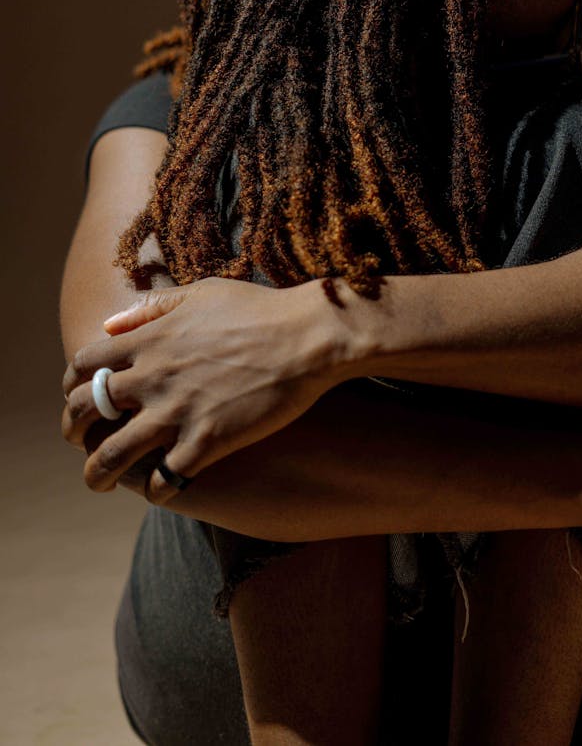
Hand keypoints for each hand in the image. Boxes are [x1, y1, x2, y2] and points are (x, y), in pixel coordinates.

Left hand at [61, 276, 358, 503]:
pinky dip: (153, 490)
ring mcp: (177, 410)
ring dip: (97, 474)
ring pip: (112, 455)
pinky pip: (162, 479)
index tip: (77, 396)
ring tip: (98, 483)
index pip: (84, 363)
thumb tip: (110, 325)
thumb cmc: (259, 309)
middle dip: (72, 430)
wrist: (307, 336)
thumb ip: (152, 309)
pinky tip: (159, 490)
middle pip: (85, 410)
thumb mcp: (202, 293)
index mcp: (150, 339)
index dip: (72, 383)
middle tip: (78, 442)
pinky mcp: (207, 440)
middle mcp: (153, 376)